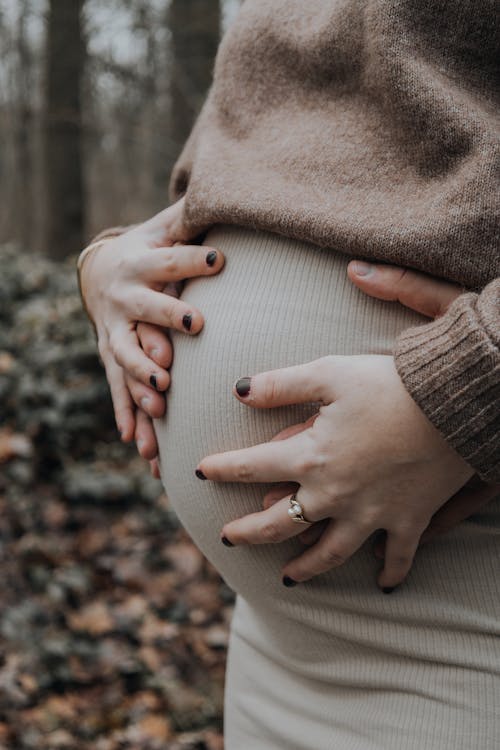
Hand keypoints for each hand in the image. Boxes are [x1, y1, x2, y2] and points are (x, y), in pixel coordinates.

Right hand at [80, 198, 223, 458]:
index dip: (192, 258)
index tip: (218, 258)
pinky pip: (118, 388)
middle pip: (147, 309)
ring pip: (127, 357)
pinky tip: (139, 441)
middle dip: (167, 318)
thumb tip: (229, 188)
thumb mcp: (163, 227)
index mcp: (143, 262)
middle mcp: (126, 297)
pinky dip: (127, 413)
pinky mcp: (111, 356)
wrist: (100, 269)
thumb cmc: (147, 247)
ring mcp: (115, 331)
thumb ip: (191, 216)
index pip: (171, 259)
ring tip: (163, 395)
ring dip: (143, 375)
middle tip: (194, 327)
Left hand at [195, 262, 483, 590]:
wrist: (451, 404)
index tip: (200, 472)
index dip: (222, 469)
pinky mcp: (407, 521)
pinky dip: (390, 572)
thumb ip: (280, 385)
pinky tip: (383, 584)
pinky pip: (396, 556)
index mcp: (310, 457)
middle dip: (250, 532)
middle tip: (229, 538)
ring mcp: (370, 514)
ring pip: (329, 553)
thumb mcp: (328, 374)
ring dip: (305, 567)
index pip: (252, 467)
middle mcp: (333, 495)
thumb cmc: (388, 384)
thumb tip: (239, 389)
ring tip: (288, 578)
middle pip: (280, 524)